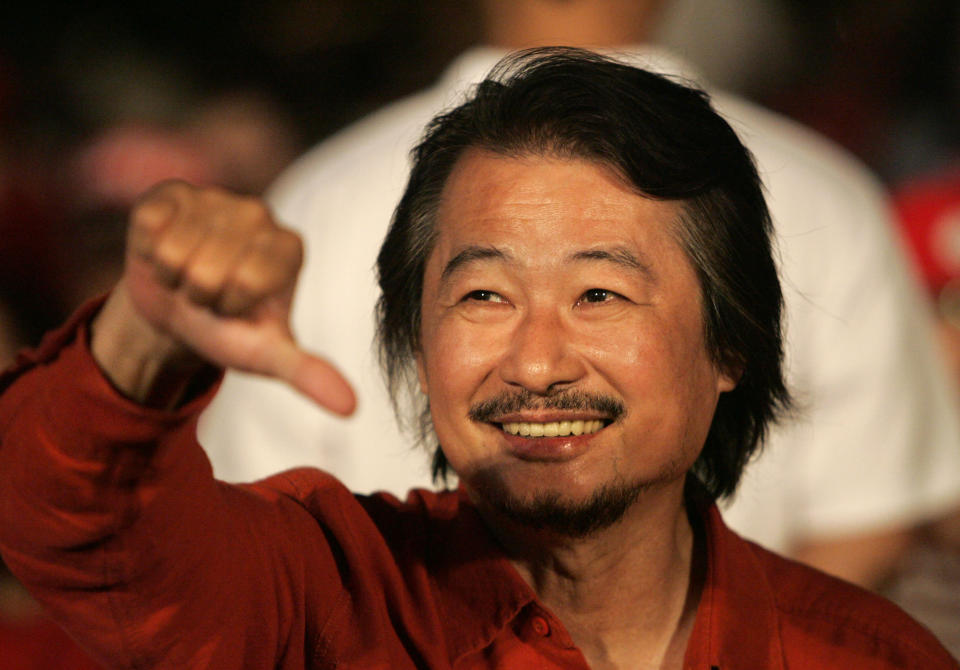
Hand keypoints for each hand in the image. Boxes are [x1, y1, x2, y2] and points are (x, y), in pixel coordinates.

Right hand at [92, 180, 355, 414]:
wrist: (176, 310)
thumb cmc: (228, 329)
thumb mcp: (265, 354)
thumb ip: (307, 373)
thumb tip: (351, 408)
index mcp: (289, 247)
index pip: (246, 282)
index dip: (229, 307)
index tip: (235, 308)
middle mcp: (259, 214)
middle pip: (207, 270)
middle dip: (198, 294)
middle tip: (206, 294)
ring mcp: (216, 197)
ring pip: (174, 249)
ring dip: (172, 274)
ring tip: (186, 275)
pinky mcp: (173, 191)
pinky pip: (151, 224)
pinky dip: (148, 248)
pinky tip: (164, 249)